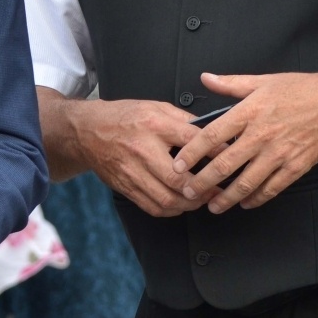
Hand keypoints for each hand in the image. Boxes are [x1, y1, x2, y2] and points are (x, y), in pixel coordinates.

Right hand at [74, 99, 211, 216]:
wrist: (86, 130)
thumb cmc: (122, 117)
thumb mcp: (154, 107)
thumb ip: (182, 119)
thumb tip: (211, 130)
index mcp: (153, 125)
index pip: (192, 140)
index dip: (215, 151)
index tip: (231, 157)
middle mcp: (142, 150)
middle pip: (178, 179)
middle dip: (203, 188)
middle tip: (218, 189)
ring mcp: (131, 171)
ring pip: (166, 199)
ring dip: (189, 204)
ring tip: (202, 199)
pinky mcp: (125, 186)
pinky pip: (152, 207)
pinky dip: (171, 210)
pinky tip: (181, 204)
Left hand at [173, 70, 317, 213]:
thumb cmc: (301, 90)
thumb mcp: (263, 81)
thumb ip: (231, 84)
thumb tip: (206, 78)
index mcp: (250, 112)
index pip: (212, 135)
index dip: (192, 152)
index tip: (179, 164)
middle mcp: (261, 134)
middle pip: (225, 163)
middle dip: (203, 181)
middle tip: (188, 191)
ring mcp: (280, 153)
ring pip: (247, 182)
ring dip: (227, 197)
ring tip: (213, 206)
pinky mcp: (296, 166)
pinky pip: (272, 188)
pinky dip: (257, 199)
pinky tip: (245, 203)